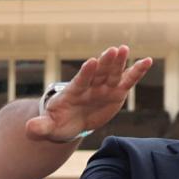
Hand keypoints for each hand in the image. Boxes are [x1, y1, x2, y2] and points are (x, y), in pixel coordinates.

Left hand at [27, 46, 151, 142]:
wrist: (68, 122)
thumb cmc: (57, 123)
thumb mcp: (47, 127)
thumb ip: (40, 127)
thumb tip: (29, 129)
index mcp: (73, 93)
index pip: (80, 81)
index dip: (85, 72)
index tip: (92, 62)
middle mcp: (90, 86)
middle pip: (98, 73)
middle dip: (105, 62)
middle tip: (113, 50)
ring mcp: (103, 88)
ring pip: (113, 73)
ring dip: (120, 61)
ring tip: (125, 49)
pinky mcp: (116, 92)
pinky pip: (128, 81)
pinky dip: (137, 71)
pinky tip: (148, 61)